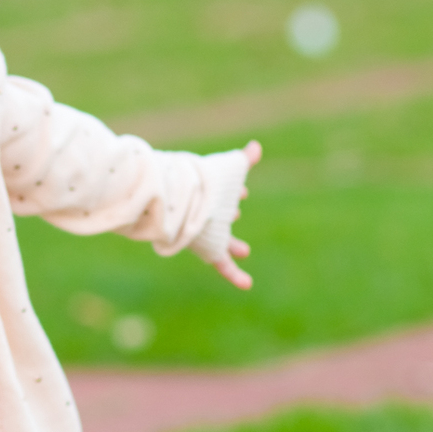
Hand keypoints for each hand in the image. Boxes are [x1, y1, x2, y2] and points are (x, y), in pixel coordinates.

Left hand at [211, 139, 260, 291]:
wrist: (176, 202)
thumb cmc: (202, 183)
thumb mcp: (228, 170)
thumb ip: (244, 159)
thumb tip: (256, 146)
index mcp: (212, 197)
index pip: (225, 196)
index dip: (235, 193)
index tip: (243, 193)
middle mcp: (205, 214)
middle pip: (220, 220)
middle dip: (230, 220)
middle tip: (240, 224)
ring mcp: (202, 231)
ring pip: (220, 240)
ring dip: (232, 244)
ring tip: (245, 251)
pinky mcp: (204, 248)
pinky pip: (221, 265)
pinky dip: (234, 274)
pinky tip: (247, 285)